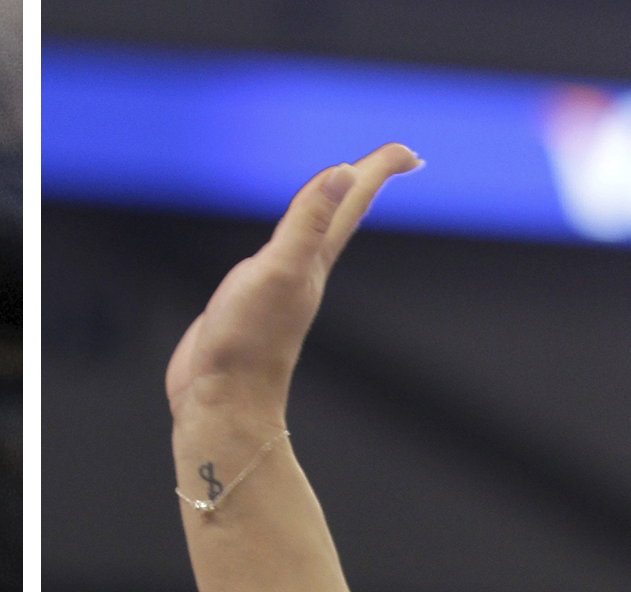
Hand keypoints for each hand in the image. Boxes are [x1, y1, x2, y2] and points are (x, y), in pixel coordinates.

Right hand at [163, 143, 416, 433]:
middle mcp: (304, 271)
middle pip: (341, 216)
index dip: (379, 170)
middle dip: (363, 183)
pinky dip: (292, 239)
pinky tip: (288, 246)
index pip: (351, 203)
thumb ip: (307, 223)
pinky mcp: (254, 303)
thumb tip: (344, 173)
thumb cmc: (247, 343)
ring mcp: (281, 288)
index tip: (409, 151)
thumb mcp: (277, 271)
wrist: (222, 402)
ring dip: (331, 211)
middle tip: (391, 160)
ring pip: (313, 238)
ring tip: (343, 191)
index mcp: (313, 260)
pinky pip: (282, 258)